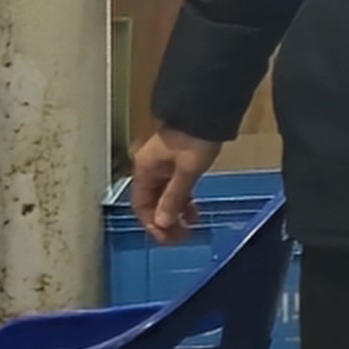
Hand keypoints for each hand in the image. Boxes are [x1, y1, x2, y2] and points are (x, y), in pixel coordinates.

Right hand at [127, 122, 218, 243]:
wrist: (207, 110)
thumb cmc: (195, 139)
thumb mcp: (187, 172)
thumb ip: (173, 198)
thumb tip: (162, 223)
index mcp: (145, 169)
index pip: (141, 206)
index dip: (153, 224)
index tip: (170, 238)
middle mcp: (149, 168)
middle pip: (151, 203)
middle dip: (165, 221)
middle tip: (183, 236)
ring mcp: (162, 164)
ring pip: (163, 196)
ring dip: (175, 212)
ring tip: (192, 224)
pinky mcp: (176, 161)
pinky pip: (174, 187)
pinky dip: (182, 199)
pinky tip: (194, 208)